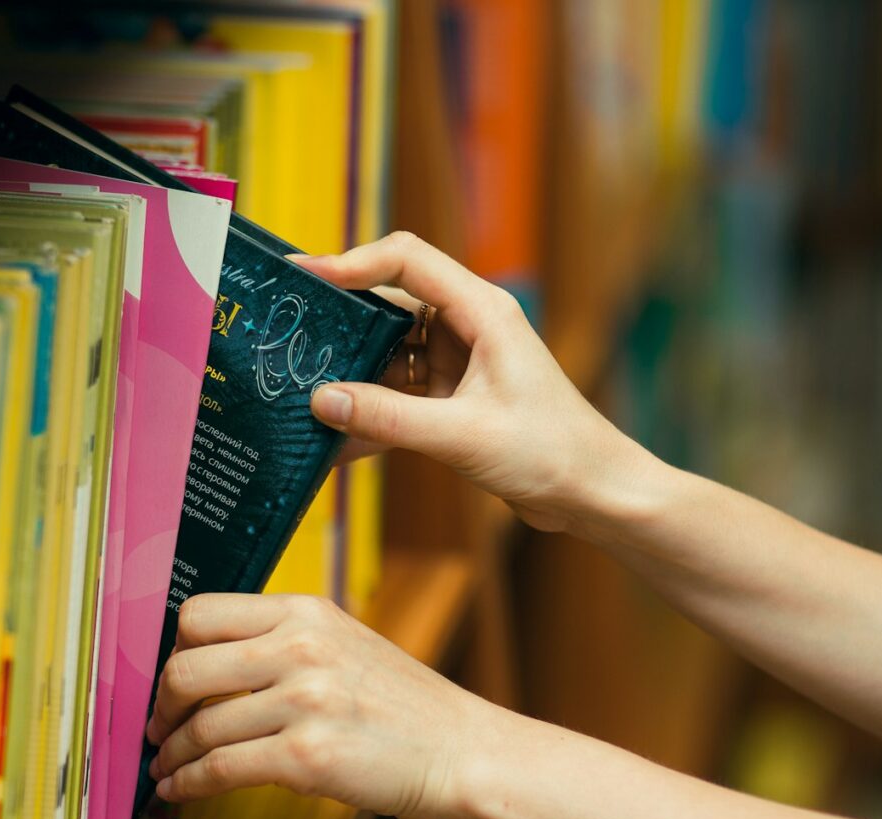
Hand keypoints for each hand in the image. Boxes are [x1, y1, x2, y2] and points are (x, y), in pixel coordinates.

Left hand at [144, 592, 501, 818]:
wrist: (460, 752)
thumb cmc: (401, 706)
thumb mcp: (343, 644)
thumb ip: (280, 641)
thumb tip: (203, 663)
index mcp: (304, 612)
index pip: (199, 614)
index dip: (172, 652)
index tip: (172, 682)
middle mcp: (300, 648)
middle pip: (186, 669)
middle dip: (161, 707)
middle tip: (158, 728)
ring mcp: (303, 702)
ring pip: (199, 727)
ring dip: (171, 754)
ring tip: (167, 767)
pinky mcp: (306, 758)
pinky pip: (219, 770)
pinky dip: (188, 784)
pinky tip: (180, 790)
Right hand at [294, 231, 658, 533]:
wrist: (593, 494)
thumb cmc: (551, 452)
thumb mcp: (462, 435)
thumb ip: (388, 418)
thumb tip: (322, 400)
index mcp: (483, 312)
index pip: (407, 260)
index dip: (353, 262)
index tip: (305, 278)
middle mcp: (468, 327)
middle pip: (389, 303)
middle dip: (341, 321)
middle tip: (288, 334)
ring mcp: (459, 364)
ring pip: (388, 353)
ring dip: (350, 375)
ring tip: (299, 391)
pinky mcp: (452, 400)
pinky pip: (397, 396)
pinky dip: (369, 413)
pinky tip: (334, 440)